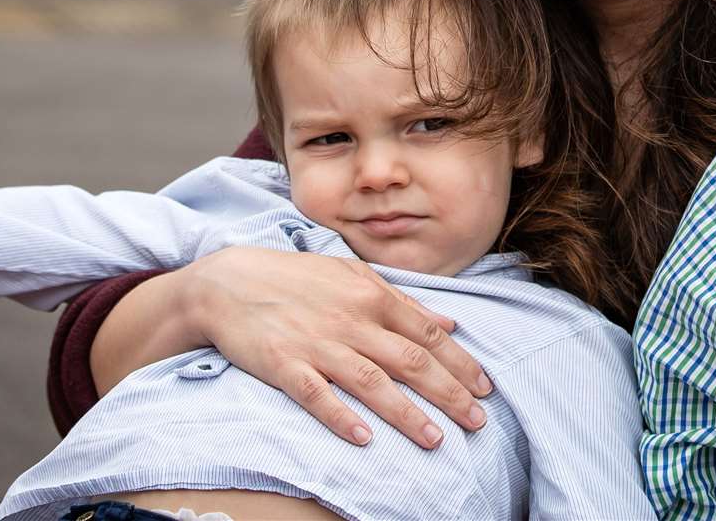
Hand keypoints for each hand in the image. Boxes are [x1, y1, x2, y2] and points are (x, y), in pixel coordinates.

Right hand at [181, 246, 492, 447]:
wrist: (230, 282)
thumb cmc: (297, 278)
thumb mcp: (354, 276)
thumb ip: (404, 300)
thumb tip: (449, 322)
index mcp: (373, 297)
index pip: (429, 335)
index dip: (461, 363)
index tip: (486, 388)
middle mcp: (353, 321)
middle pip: (411, 361)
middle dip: (449, 393)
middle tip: (477, 421)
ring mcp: (319, 345)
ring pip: (373, 382)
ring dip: (407, 413)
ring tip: (436, 439)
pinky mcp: (285, 365)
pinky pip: (317, 395)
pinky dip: (340, 417)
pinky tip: (363, 439)